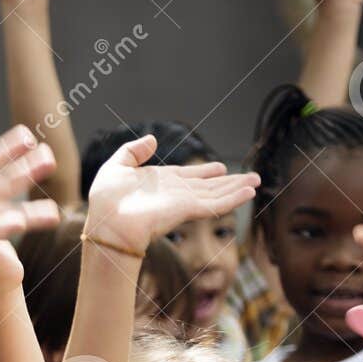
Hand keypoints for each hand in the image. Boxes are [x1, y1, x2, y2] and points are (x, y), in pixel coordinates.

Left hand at [83, 135, 260, 254]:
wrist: (107, 223)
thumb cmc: (106, 201)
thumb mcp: (116, 167)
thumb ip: (133, 151)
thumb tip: (152, 138)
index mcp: (161, 183)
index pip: (189, 177)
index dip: (206, 173)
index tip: (220, 168)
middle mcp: (175, 193)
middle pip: (209, 186)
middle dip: (230, 182)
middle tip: (251, 178)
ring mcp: (183, 203)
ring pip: (217, 194)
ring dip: (238, 188)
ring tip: (256, 182)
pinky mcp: (188, 210)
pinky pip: (216, 204)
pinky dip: (234, 198)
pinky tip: (249, 193)